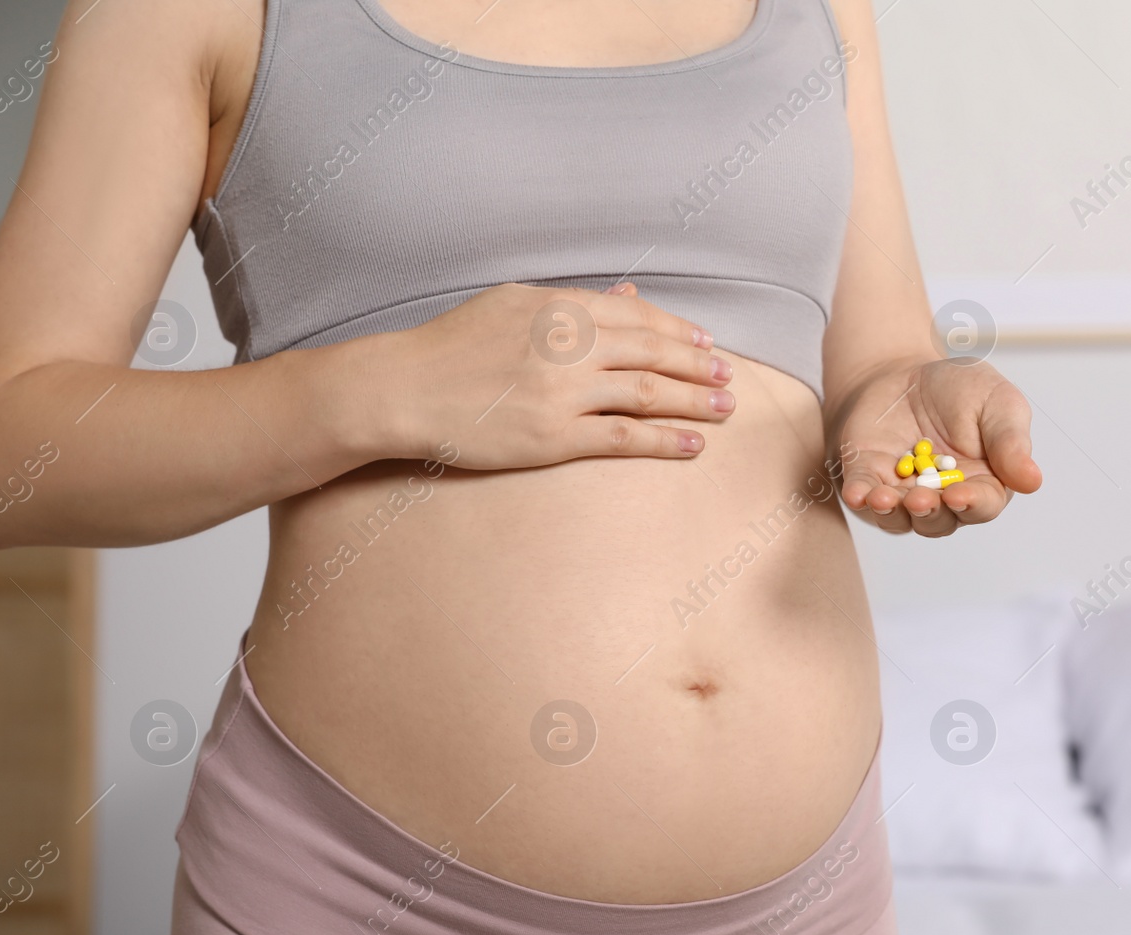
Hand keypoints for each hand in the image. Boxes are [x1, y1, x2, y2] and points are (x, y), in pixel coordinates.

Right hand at [379, 281, 734, 467]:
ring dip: (694, 401)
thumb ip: (573, 302)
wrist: (403, 388)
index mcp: (558, 307)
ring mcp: (562, 391)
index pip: (637, 317)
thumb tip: (628, 296)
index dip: (678, 331)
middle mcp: (566, 344)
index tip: (706, 343)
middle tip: (727, 377)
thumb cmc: (452, 346)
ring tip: (724, 408)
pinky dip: (664, 439)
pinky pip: (622, 437)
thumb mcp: (512, 304)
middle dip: (698, 365)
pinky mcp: (553, 436)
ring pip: (647, 393)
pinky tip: (692, 443)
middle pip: (652, 353)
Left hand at [834, 357, 1041, 535]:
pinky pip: (863, 495)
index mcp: (983, 483)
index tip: (960, 495)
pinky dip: (859, 498)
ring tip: (884, 498)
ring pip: (898, 518)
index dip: (972, 504)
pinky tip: (858, 495)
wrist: (905, 370)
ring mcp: (902, 492)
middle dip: (929, 513)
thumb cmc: (960, 389)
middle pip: (938, 520)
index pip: (981, 505)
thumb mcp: (996, 402)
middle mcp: (942, 497)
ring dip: (891, 513)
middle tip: (921, 500)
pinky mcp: (868, 478)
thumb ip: (1010, 440)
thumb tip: (1032, 481)